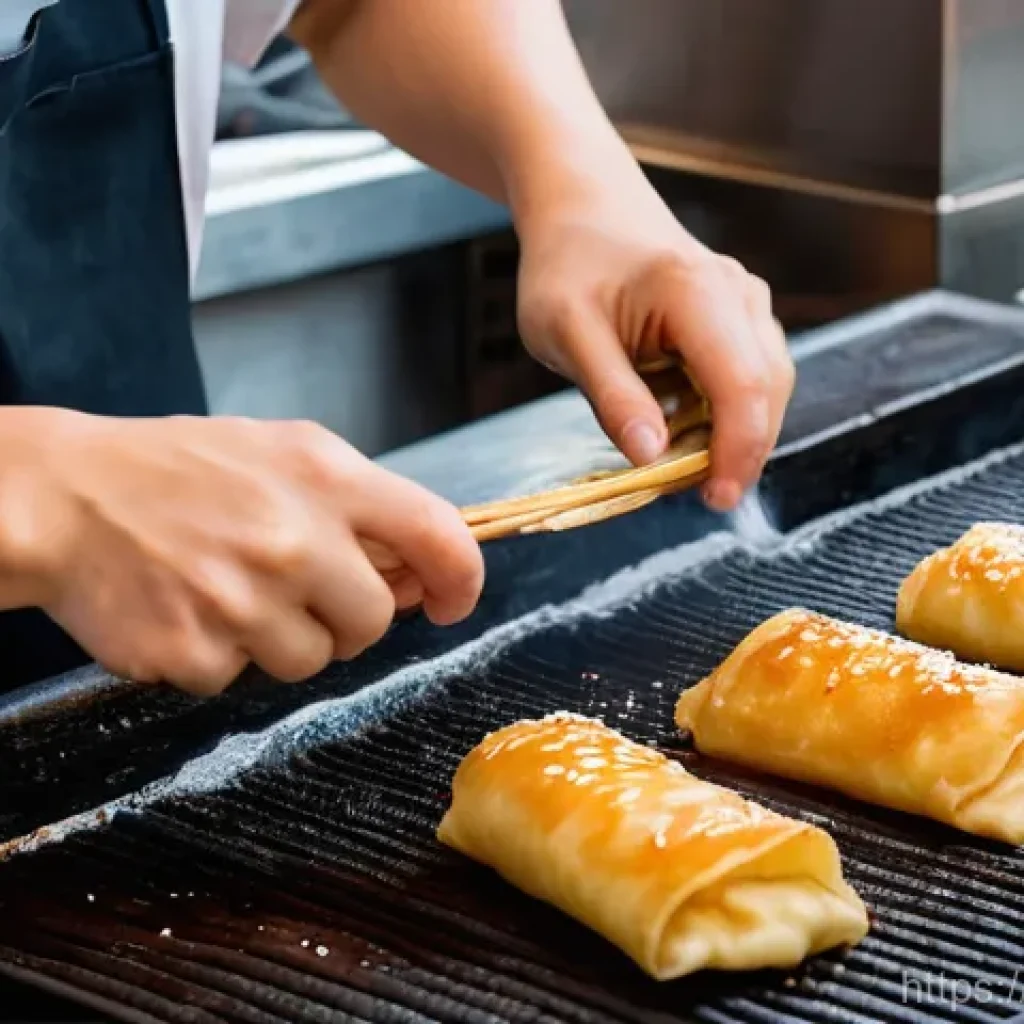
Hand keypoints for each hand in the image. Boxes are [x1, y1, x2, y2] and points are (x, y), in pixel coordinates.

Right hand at [1, 410, 482, 694]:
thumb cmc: (182, 470)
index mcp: (326, 477)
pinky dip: (221, 655)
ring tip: (231, 591)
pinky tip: (189, 609)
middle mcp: (294, 539)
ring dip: (282, 639)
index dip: (460, 578)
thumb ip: (359, 505)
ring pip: (311, 661)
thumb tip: (415, 577)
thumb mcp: (282, 453)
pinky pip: (241, 678)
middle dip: (349, 619)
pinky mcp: (194, 652)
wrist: (66, 496)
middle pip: (373, 622)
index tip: (449, 602)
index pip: (437, 534)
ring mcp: (242, 601)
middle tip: (301, 592)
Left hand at [515, 161, 793, 511]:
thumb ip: (612, 395)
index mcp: (698, 293)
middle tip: (688, 493)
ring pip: (766, 387)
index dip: (738, 453)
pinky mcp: (739, 316)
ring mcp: (745, 303)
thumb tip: (652, 458)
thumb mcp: (565, 332)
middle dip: (740, 452)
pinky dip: (724, 412)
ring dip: (733, 434)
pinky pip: (749, 375)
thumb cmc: (566, 264)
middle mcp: (738, 295)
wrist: (582, 206)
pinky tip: (684, 429)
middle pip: (768, 391)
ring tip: (681, 464)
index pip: (744, 387)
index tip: (714, 500)